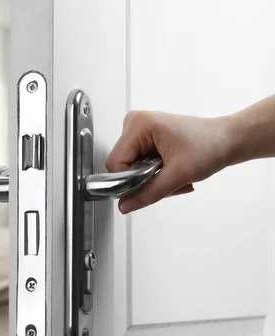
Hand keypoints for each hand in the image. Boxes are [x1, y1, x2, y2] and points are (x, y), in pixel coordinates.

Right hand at [106, 111, 232, 213]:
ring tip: (173, 173)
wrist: (227, 140)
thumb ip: (148, 193)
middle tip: (169, 178)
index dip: (129, 181)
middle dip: (143, 180)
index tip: (149, 186)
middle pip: (122, 166)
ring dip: (151, 179)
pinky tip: (170, 169)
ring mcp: (138, 130)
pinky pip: (137, 164)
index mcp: (140, 124)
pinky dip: (153, 173)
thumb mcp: (178, 175)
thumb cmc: (210, 146)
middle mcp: (135, 123)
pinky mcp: (144, 137)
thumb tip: (125, 205)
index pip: (116, 164)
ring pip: (130, 168)